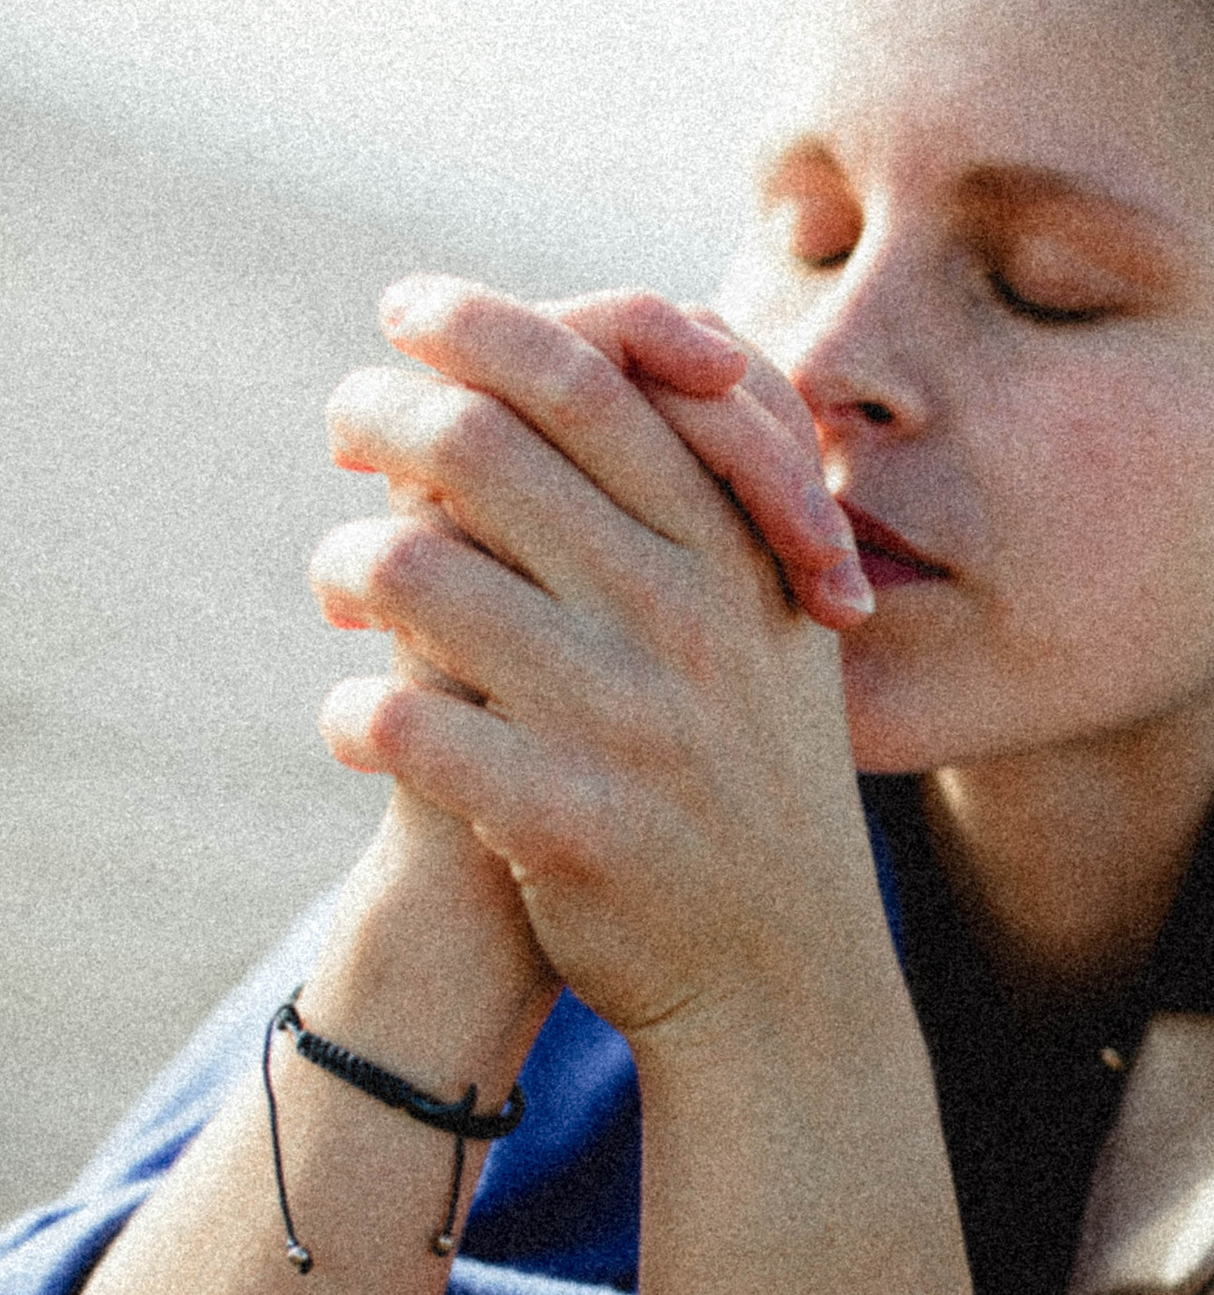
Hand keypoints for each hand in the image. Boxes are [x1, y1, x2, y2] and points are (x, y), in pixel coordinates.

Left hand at [311, 277, 892, 1053]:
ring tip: (346, 588)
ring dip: (347, 563)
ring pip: (413, 570)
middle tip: (345, 425)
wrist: (786, 979)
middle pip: (481, 443)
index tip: (406, 315)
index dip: (477, 325)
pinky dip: (353, 713)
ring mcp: (632, 720)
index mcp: (734, 550)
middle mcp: (689, 619)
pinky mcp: (573, 824)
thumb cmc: (745, 777)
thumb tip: (596, 348)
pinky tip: (359, 723)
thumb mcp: (767, 623)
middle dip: (381, 411)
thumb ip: (706, 494)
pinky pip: (402, 725)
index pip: (591, 379)